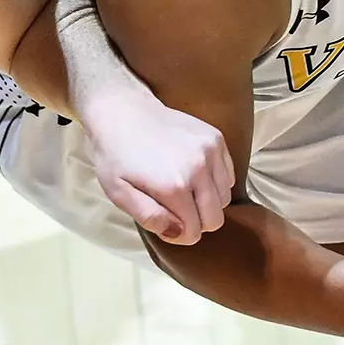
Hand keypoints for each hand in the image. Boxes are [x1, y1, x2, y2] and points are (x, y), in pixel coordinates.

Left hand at [80, 87, 235, 245]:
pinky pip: (228, 174)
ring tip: (183, 188)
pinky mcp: (216, 137)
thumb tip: (180, 233)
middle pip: (215, 218)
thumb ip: (149, 217)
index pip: (194, 232)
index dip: (179, 234)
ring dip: (207, 201)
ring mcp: (210, 151)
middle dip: (196, 221)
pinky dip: (215, 181)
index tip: (165, 221)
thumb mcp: (118, 193)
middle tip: (175, 208)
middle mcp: (199, 169)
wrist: (122, 110)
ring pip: (224, 197)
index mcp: (174, 187)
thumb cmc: (115, 155)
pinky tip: (193, 172)